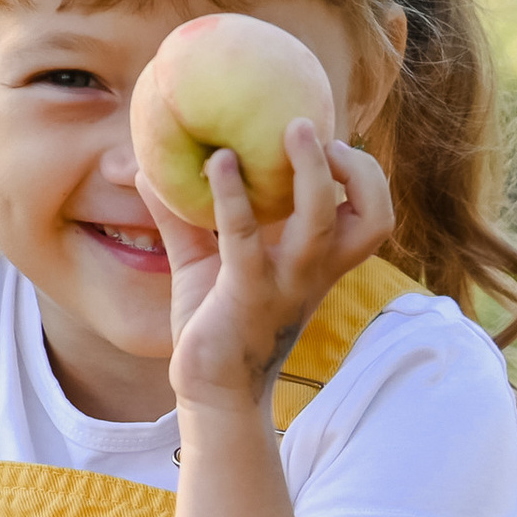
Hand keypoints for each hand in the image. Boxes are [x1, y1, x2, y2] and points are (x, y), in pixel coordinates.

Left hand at [138, 120, 395, 419]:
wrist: (210, 388)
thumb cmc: (214, 322)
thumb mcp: (203, 259)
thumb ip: (182, 214)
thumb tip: (143, 165)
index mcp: (319, 262)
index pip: (373, 218)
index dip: (367, 178)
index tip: (333, 146)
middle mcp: (315, 270)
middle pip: (373, 218)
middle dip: (362, 171)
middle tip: (323, 135)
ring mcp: (286, 281)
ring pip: (323, 218)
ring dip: (312, 170)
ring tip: (290, 128)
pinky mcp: (248, 292)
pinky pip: (246, 234)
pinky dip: (232, 193)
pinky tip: (215, 162)